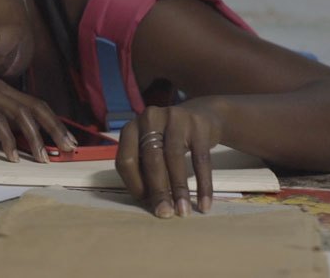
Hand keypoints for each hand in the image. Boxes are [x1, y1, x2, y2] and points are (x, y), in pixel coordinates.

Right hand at [0, 78, 76, 162]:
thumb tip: (18, 137)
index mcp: (4, 88)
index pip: (37, 104)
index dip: (55, 122)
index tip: (68, 140)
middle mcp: (1, 87)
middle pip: (37, 107)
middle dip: (55, 129)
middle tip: (68, 148)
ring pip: (21, 115)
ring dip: (35, 138)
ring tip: (44, 158)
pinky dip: (7, 140)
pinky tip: (13, 156)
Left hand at [115, 99, 222, 217]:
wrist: (201, 116)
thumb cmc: (167, 141)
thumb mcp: (150, 149)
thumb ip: (144, 171)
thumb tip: (150, 204)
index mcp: (131, 128)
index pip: (126, 160)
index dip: (134, 184)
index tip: (145, 202)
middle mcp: (150, 119)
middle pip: (151, 159)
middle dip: (158, 190)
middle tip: (165, 214)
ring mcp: (175, 118)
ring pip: (175, 158)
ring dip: (179, 190)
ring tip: (183, 212)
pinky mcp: (199, 125)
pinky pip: (201, 159)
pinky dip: (203, 184)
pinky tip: (204, 203)